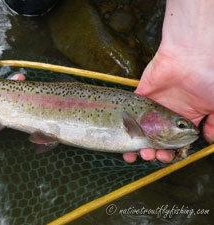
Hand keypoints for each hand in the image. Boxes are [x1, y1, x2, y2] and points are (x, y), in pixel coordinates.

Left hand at [123, 0, 213, 162]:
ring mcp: (153, 107)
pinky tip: (123, 141)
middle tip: (153, 155)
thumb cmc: (210, 78)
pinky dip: (125, 129)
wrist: (193, 54)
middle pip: (157, 140)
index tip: (168, 158)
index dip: (171, 152)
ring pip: (141, 132)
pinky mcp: (140, 98)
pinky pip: (130, 115)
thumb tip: (208, 139)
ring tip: (138, 153)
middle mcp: (169, 115)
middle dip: (154, 151)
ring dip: (137, 145)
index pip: (176, 142)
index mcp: (187, 119)